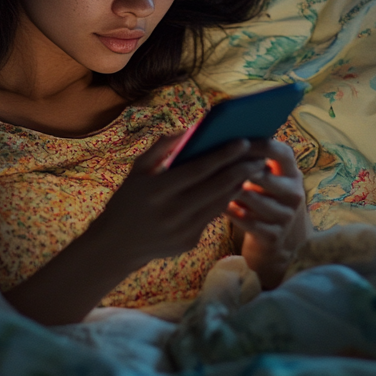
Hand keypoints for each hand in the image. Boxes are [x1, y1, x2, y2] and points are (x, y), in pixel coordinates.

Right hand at [90, 134, 265, 269]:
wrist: (116, 245)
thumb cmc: (127, 201)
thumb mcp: (136, 171)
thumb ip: (160, 148)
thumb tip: (188, 130)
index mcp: (157, 190)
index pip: (198, 169)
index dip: (222, 155)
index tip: (243, 142)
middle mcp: (172, 211)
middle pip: (215, 187)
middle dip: (241, 170)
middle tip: (259, 157)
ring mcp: (182, 230)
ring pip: (219, 203)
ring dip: (239, 185)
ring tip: (253, 170)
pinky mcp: (190, 243)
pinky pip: (212, 217)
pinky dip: (225, 201)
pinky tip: (235, 188)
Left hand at [226, 139, 308, 288]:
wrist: (280, 243)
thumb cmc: (265, 201)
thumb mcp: (268, 181)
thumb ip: (254, 162)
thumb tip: (223, 138)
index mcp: (293, 174)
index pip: (282, 152)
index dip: (259, 145)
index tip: (236, 140)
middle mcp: (294, 193)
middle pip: (262, 176)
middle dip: (237, 170)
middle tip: (215, 165)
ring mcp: (286, 216)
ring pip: (250, 198)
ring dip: (230, 191)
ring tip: (212, 185)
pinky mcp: (273, 236)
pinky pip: (244, 220)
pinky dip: (229, 211)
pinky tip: (218, 206)